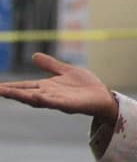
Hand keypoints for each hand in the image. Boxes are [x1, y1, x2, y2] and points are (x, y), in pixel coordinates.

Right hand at [0, 53, 117, 122]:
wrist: (103, 96)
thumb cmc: (86, 86)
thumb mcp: (66, 71)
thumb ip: (50, 65)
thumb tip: (34, 56)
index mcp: (46, 87)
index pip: (24, 86)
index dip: (9, 87)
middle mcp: (49, 95)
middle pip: (25, 94)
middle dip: (10, 92)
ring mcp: (58, 100)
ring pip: (36, 99)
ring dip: (22, 96)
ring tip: (7, 93)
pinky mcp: (70, 105)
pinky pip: (55, 103)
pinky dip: (45, 100)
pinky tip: (36, 97)